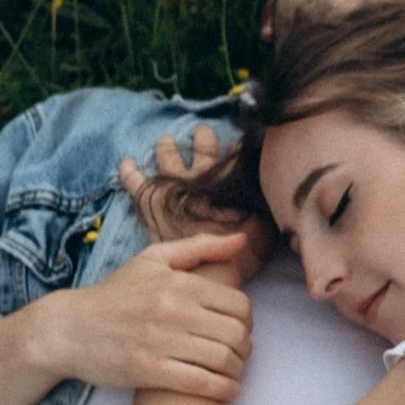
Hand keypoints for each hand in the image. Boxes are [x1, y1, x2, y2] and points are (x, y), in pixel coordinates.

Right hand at [22, 229, 257, 400]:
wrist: (68, 329)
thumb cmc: (114, 294)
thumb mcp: (153, 259)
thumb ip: (200, 246)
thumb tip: (241, 239)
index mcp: (178, 282)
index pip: (239, 304)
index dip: (248, 320)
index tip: (241, 329)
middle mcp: (172, 310)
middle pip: (236, 334)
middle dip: (245, 348)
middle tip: (240, 354)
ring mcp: (160, 341)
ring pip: (222, 360)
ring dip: (236, 371)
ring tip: (233, 372)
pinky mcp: (148, 370)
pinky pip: (201, 383)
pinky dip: (222, 389)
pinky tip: (227, 390)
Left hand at [119, 125, 272, 278]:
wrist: (200, 272)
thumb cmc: (234, 254)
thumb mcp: (261, 230)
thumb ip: (266, 210)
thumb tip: (278, 193)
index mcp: (225, 180)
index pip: (234, 154)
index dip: (237, 146)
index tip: (238, 141)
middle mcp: (199, 176)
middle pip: (202, 148)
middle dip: (202, 137)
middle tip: (202, 132)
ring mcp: (171, 186)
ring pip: (168, 156)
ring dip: (168, 146)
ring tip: (166, 139)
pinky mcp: (150, 202)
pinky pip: (135, 182)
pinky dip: (129, 172)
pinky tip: (126, 162)